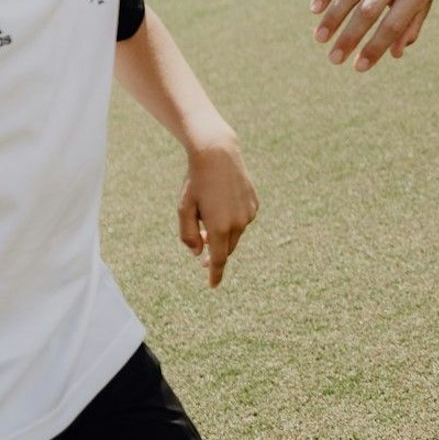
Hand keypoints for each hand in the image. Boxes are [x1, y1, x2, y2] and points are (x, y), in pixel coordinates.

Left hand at [178, 137, 258, 287]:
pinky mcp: (254, 204)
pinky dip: (232, 218)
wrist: (217, 154)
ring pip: (235, 234)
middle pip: (226, 248)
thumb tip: (199, 253)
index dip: (215, 274)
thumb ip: (188, 236)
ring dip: (223, 231)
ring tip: (209, 209)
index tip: (213, 285)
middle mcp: (238, 223)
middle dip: (214, 249)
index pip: (217, 260)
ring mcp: (248, 213)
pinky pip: (242, 220)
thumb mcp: (183, 209)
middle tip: (199, 236)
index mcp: (218, 227)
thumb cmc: (196, 182)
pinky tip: (222, 200)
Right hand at [311, 0, 438, 71]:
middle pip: (368, 11)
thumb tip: (395, 54)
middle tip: (334, 59)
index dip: (375, 48)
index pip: (392, 25)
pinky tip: (315, 9)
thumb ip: (412, 24)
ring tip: (320, 39)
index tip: (358, 67)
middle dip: (349, 38)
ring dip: (333, 17)